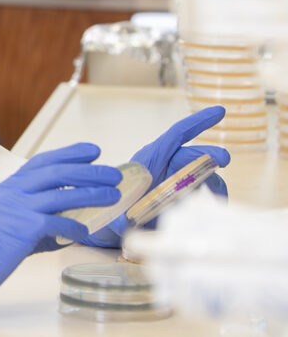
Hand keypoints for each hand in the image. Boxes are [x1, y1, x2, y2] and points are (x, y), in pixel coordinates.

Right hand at [0, 143, 119, 320]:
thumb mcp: (8, 226)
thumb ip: (36, 221)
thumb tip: (70, 224)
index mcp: (5, 188)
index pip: (40, 162)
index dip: (69, 154)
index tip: (93, 151)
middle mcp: (9, 192)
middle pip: (54, 172)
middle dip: (87, 171)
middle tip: (113, 173)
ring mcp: (12, 209)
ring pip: (59, 193)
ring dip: (90, 193)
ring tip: (112, 195)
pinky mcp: (19, 229)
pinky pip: (55, 223)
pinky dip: (74, 226)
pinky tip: (86, 233)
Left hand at [83, 105, 231, 247]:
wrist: (118, 224)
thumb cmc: (115, 212)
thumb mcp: (113, 213)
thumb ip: (120, 215)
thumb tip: (126, 220)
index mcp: (149, 159)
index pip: (176, 135)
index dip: (197, 123)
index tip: (219, 111)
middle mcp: (166, 164)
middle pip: (194, 154)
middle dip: (211, 155)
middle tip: (223, 160)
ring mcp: (179, 178)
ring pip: (205, 173)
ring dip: (214, 183)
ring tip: (218, 199)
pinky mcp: (187, 194)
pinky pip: (206, 191)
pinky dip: (214, 198)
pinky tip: (215, 208)